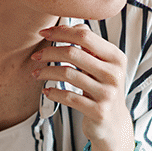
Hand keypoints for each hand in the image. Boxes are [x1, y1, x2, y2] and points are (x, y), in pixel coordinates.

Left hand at [32, 24, 134, 150]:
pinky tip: (46, 91)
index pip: (85, 36)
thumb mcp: (102, 67)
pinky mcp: (99, 111)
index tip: (44, 33)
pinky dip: (53, 92)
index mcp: (115, 57)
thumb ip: (89, 47)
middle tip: (35, 56)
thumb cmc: (102, 90)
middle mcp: (114, 73)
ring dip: (46, 72)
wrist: (114, 125)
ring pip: (68, 74)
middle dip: (49, 52)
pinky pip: (69, 97)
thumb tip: (68, 25)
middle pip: (74, 53)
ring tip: (36, 74)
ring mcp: (108, 93)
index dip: (61, 32)